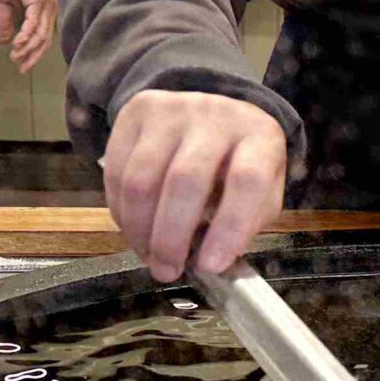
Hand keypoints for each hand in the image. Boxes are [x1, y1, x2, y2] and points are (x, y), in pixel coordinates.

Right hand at [0, 0, 58, 73]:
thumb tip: (4, 41)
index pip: (42, 37)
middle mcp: (49, 7)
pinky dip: (26, 35)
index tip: (22, 66)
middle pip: (44, 40)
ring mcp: (45, 2)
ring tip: (15, 57)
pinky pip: (33, 22)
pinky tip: (17, 44)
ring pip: (40, 33)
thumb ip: (5, 21)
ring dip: (27, 48)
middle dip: (32, 56)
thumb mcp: (3, 2)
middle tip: (21, 68)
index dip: (33, 53)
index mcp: (44, 9)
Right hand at [104, 91, 288, 281]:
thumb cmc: (239, 165)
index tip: (211, 265)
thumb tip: (211, 260)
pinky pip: (117, 171)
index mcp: (259, 137)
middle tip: (167, 271)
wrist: (215, 116)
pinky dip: (121, 213)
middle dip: (171, 238)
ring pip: (142, 179)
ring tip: (149, 257)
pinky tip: (135, 231)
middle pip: (186, 179)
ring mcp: (172, 109)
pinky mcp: (138, 113)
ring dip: (140, 230)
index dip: (229, 227)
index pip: (247, 180)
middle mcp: (216, 116)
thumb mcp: (262, 195)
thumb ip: (245, 225)